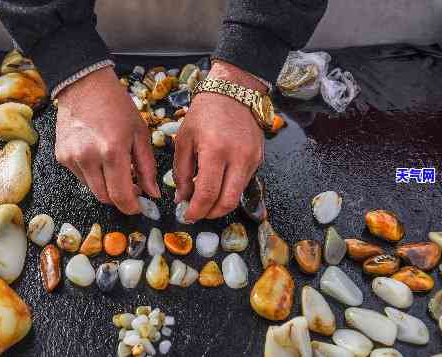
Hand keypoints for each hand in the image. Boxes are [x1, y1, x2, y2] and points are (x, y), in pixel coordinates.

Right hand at [55, 67, 159, 213]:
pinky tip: (99, 157)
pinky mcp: (62, 156)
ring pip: (92, 189)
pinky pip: (81, 176)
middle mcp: (89, 158)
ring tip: (115, 168)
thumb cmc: (117, 106)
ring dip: (106, 186)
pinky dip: (93, 175)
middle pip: (105, 198)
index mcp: (112, 151)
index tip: (138, 207)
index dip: (131, 207)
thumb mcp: (140, 133)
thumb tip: (153, 194)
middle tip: (131, 187)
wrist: (84, 85)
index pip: (121, 196)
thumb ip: (147, 167)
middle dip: (119, 198)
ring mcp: (72, 158)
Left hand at [173, 61, 265, 221]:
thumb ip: (182, 172)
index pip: (208, 193)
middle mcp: (238, 157)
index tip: (187, 216)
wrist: (233, 92)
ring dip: (220, 204)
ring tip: (205, 200)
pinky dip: (229, 189)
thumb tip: (182, 199)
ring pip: (237, 195)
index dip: (196, 210)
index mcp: (215, 150)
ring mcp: (252, 158)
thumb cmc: (204, 113)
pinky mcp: (259, 158)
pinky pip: (244, 182)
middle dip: (210, 214)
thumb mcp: (184, 140)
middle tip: (197, 214)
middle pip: (227, 202)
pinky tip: (217, 184)